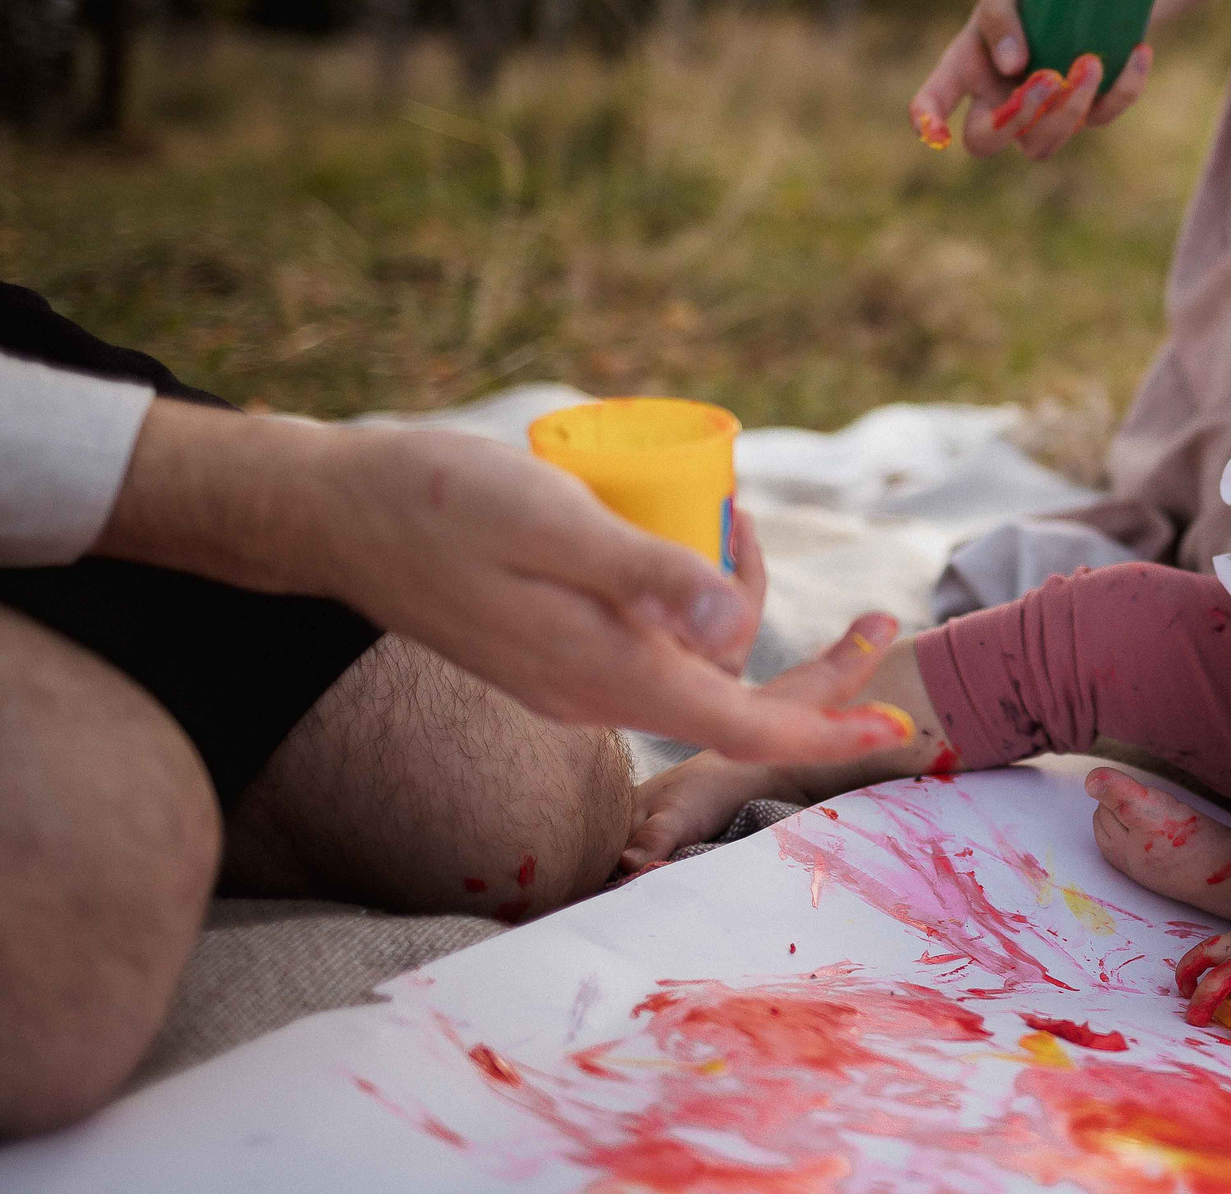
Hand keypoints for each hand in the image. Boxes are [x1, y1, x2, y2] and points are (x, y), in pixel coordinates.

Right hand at [300, 426, 914, 760]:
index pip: (737, 722)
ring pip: (695, 665)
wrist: (336, 511)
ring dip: (741, 604)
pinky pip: (654, 644)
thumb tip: (729, 622)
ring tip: (738, 513)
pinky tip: (695, 534)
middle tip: (875, 616)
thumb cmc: (439, 499)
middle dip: (816, 672)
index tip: (894, 730)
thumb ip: (641, 573)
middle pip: (731, 699)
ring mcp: (572, 674)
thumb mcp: (552, 519)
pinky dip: (694, 601)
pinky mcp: (557, 649)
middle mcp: (593, 689)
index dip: (823, 731)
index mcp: (601, 669)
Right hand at [908, 0, 1151, 157]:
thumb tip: (1012, 67)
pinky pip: (1105, 116)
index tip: (935, 131)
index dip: (928, 120)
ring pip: (1042, 145)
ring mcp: (1045, 111)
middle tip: (1046, 76)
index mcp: (969, 64)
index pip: (936, 99)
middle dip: (1014, 120)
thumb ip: (996, 10)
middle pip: (985, 141)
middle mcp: (1000, 96)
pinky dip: (1124, 88)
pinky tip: (1138, 52)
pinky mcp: (1091, 108)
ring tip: (1090, 61)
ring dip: (1068, 112)